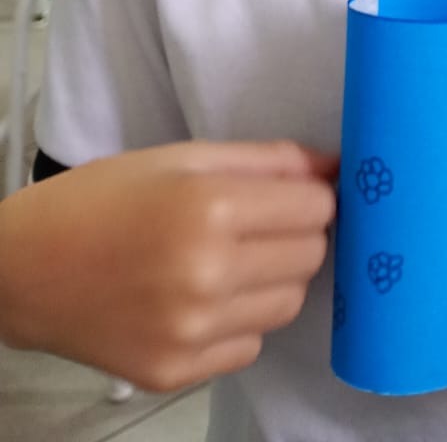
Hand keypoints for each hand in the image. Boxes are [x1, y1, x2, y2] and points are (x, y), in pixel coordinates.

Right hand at [0, 140, 336, 390]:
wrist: (23, 269)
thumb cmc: (102, 199)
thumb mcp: (183, 156)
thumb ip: (266, 160)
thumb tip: (334, 166)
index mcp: (210, 209)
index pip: (317, 209)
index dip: (312, 196)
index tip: (293, 194)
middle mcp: (207, 275)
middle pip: (310, 256)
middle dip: (298, 235)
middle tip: (259, 225)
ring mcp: (191, 331)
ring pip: (289, 304)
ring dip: (275, 279)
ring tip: (232, 260)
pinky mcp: (175, 371)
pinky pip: (250, 345)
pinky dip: (241, 321)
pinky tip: (204, 298)